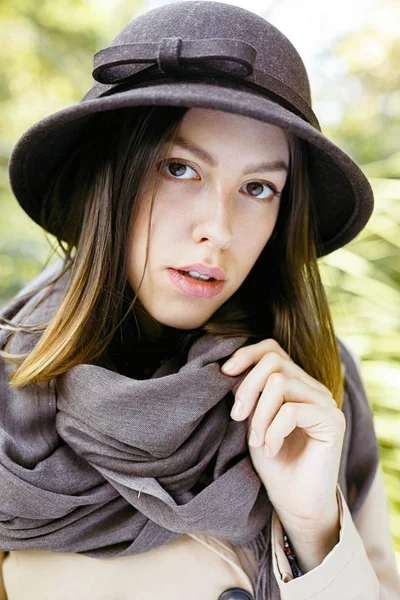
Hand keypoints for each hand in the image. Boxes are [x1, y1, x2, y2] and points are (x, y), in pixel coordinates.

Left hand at [221, 338, 344, 539]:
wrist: (294, 503)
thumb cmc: (273, 463)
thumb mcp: (253, 420)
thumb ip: (249, 393)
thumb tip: (230, 368)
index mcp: (296, 383)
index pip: (272, 349)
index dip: (246, 355)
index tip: (224, 374)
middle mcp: (313, 388)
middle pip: (274, 362)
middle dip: (248, 386)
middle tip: (236, 417)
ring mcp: (325, 402)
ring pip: (280, 383)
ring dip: (259, 414)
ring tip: (256, 441)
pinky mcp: (332, 420)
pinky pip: (291, 411)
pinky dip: (273, 431)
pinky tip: (271, 450)